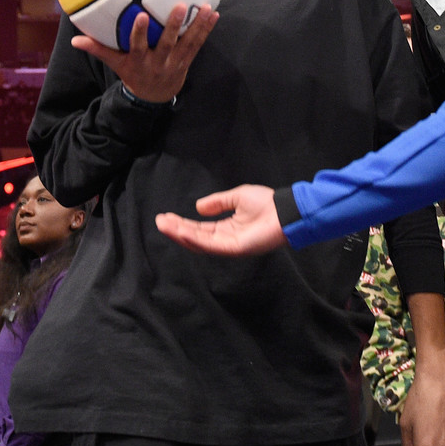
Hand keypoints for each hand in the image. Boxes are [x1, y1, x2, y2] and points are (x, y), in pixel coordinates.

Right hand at [72, 3, 218, 103]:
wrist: (154, 96)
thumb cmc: (133, 73)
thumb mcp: (116, 64)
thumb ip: (99, 49)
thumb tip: (75, 39)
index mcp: (139, 61)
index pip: (137, 46)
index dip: (138, 32)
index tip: (140, 15)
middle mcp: (158, 62)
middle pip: (167, 43)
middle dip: (173, 26)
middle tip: (180, 6)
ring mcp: (175, 62)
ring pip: (188, 43)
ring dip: (197, 25)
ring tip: (205, 8)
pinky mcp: (188, 60)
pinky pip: (199, 44)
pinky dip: (206, 30)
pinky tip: (214, 14)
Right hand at [155, 185, 285, 255]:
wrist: (285, 211)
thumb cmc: (267, 203)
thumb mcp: (237, 197)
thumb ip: (218, 202)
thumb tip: (198, 207)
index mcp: (227, 227)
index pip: (200, 228)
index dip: (183, 223)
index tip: (166, 217)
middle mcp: (225, 238)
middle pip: (196, 236)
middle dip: (176, 229)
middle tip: (159, 221)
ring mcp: (228, 245)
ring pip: (199, 242)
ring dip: (180, 234)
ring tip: (164, 225)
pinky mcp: (233, 248)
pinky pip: (210, 245)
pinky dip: (194, 239)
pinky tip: (181, 231)